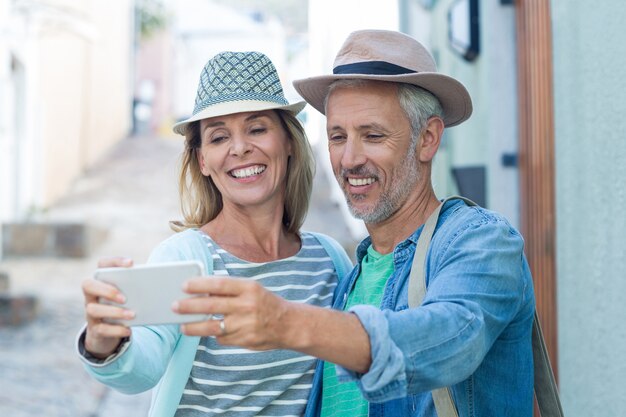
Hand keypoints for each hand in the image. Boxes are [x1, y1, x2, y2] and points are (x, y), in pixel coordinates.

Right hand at [82, 257, 134, 357]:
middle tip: (125, 298)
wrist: (107, 332)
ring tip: (132, 314)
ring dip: (114, 312)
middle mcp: (92, 295)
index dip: (114, 261)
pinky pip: (101, 329)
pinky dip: (116, 330)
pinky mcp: (95, 329)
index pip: (102, 265)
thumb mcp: (128, 294)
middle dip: (107, 290)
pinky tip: (128, 329)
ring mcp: (91, 313)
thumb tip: (158, 281)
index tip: (132, 263)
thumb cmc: (122, 306)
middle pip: (88, 285)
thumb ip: (136, 286)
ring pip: (93, 309)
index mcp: (101, 282)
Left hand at [174, 277, 291, 349]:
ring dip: (194, 327)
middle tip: (174, 306)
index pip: (219, 284)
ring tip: (182, 326)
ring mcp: (246, 325)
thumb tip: (200, 292)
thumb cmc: (265, 302)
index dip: (200, 284)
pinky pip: (222, 338)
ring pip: (213, 327)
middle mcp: (247, 305)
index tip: (184, 285)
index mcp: (249, 288)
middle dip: (190, 306)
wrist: (288, 324)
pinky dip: (214, 334)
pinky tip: (209, 332)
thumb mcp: (252, 289)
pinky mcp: (244, 340)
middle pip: (212, 306)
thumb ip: (230, 290)